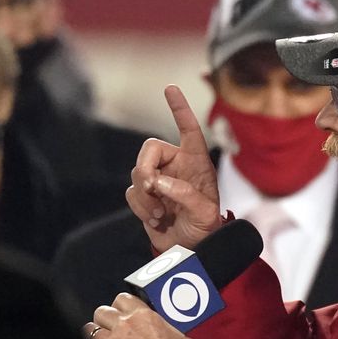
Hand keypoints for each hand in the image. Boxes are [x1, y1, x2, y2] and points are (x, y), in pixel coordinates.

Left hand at [86, 293, 195, 338]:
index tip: (121, 314)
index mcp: (144, 316)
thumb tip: (168, 336)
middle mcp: (124, 326)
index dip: (119, 307)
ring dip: (93, 338)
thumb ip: (166, 332)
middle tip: (109, 330)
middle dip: (104, 320)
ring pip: (89, 331)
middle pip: (101, 312)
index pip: (122, 299)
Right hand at [126, 85, 221, 250]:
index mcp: (196, 162)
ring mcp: (158, 180)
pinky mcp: (144, 196)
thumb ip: (185, 194)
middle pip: (149, 149)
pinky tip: (156, 219)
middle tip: (151, 188)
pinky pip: (132, 192)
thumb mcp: (205, 213)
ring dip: (146, 197)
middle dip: (145, 168)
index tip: (170, 89)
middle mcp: (176, 166)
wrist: (191, 249)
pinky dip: (140, 207)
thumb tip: (158, 182)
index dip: (179, 109)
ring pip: (137, 173)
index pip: (188, 130)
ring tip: (161, 214)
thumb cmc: (205, 228)